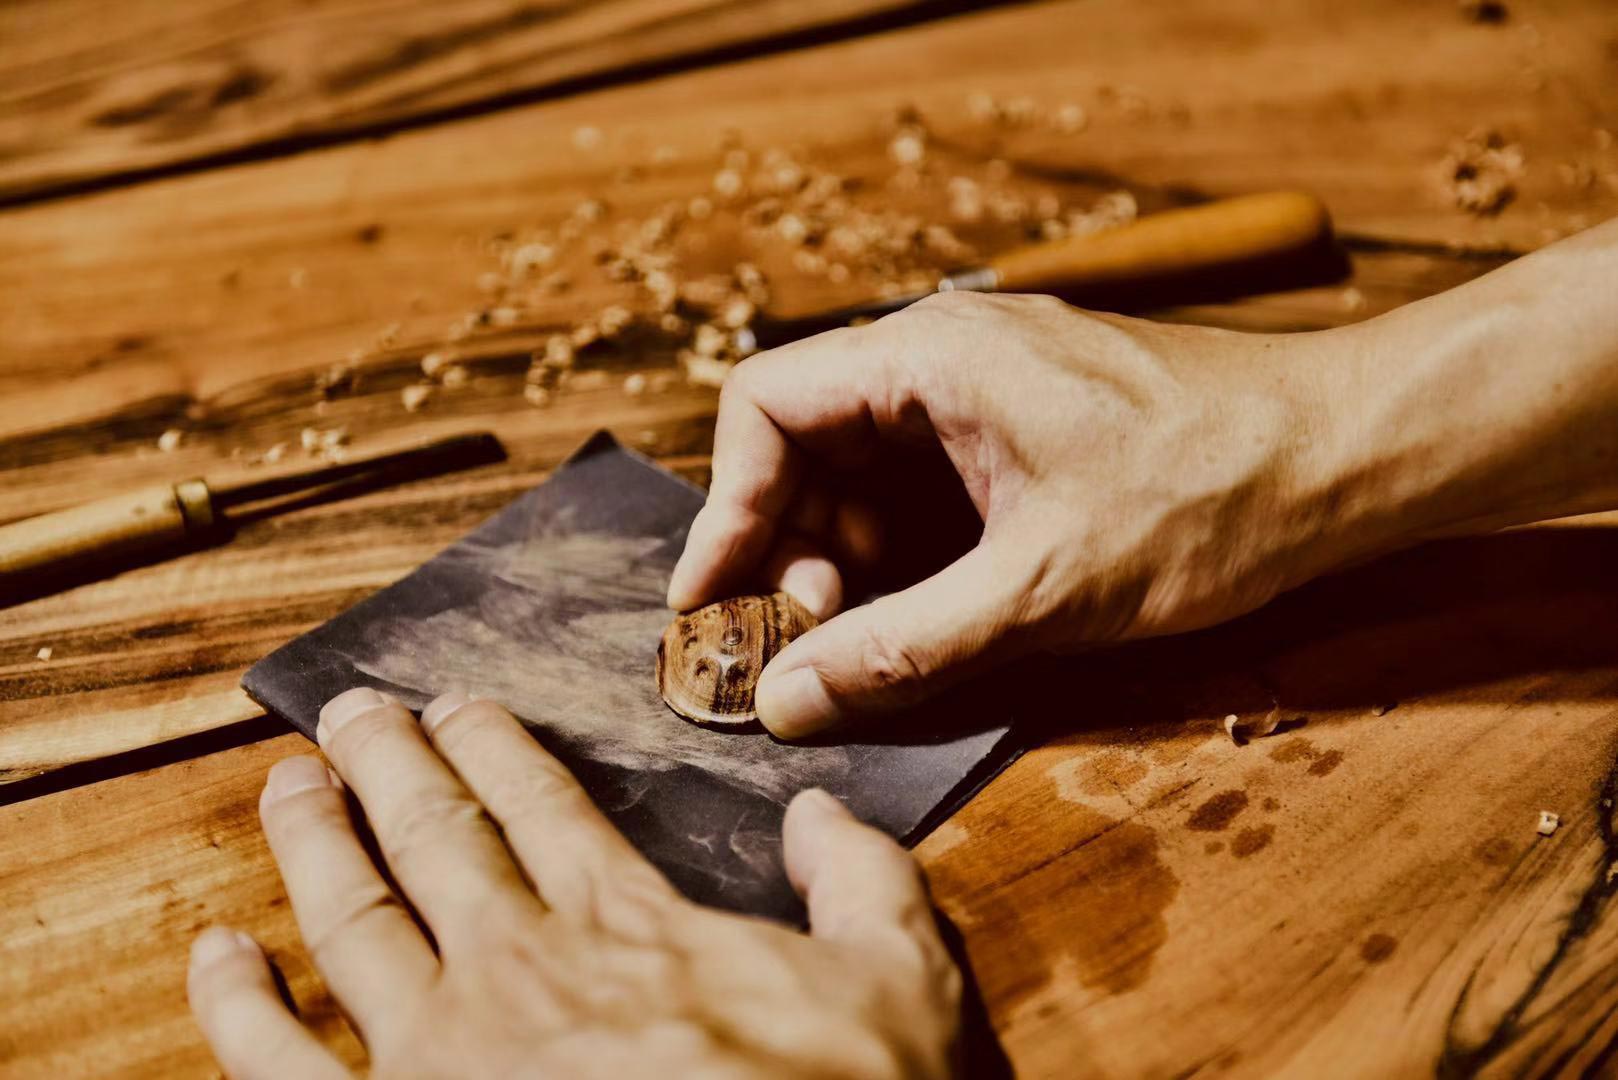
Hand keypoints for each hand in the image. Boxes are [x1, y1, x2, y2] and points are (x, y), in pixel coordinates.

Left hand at [187, 687, 959, 1078]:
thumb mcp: (902, 985)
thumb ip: (863, 879)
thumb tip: (821, 812)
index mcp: (628, 924)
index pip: (540, 802)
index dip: (491, 743)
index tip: (456, 705)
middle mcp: (519, 968)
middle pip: (432, 833)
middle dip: (384, 760)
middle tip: (347, 712)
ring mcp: (439, 1056)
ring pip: (349, 917)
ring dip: (311, 840)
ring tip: (287, 784)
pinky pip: (282, 1067)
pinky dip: (239, 1007)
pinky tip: (215, 955)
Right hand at [668, 291, 1351, 738]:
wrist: (1350, 456)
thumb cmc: (1212, 495)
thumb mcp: (1041, 588)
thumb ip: (903, 646)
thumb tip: (786, 699)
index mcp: (932, 357)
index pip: (766, 406)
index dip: (724, 508)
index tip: (711, 603)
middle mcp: (946, 358)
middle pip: (806, 444)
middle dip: (787, 548)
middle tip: (802, 644)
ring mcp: (987, 393)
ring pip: (863, 473)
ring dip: (845, 560)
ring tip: (865, 640)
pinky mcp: (1024, 433)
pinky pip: (924, 488)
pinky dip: (904, 554)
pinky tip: (922, 616)